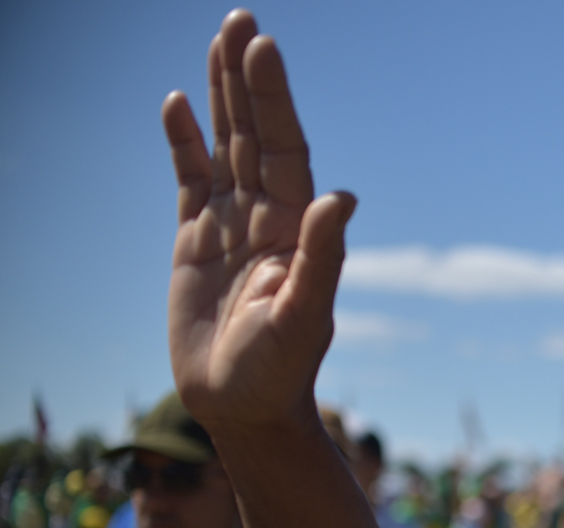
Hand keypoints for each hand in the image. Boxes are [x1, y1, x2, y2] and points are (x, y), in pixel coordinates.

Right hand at [165, 10, 352, 433]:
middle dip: (248, 79)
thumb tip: (342, 198)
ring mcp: (232, 225)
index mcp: (295, 226)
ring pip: (225, 145)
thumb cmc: (282, 369)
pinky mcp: (197, 241)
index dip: (273, 99)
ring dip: (221, 96)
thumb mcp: (304, 315)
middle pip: (255, 133)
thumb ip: (322, 257)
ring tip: (219, 41)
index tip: (263, 47)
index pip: (284, 147)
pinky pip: (190, 180)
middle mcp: (267, 216)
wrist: (246, 407)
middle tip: (241, 20)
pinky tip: (175, 105)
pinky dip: (184, 143)